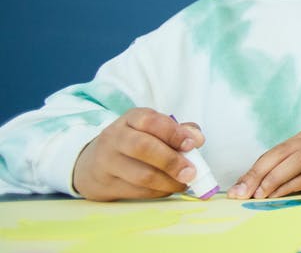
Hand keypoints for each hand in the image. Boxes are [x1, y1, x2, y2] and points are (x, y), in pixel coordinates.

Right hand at [72, 108, 204, 200]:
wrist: (92, 165)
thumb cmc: (134, 143)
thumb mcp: (153, 130)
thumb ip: (179, 131)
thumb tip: (197, 138)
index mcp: (131, 119)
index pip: (151, 121)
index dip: (173, 132)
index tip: (193, 144)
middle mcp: (115, 137)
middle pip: (143, 147)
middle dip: (171, 161)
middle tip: (191, 172)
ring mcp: (107, 162)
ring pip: (141, 174)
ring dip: (168, 182)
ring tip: (184, 183)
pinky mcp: (106, 185)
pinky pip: (138, 191)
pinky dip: (158, 192)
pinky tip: (167, 189)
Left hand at [227, 131, 300, 198]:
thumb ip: (280, 173)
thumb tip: (246, 189)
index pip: (273, 152)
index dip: (253, 170)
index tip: (237, 189)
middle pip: (282, 152)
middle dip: (259, 173)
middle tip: (243, 192)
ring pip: (298, 160)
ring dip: (275, 178)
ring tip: (260, 194)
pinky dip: (292, 185)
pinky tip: (279, 195)